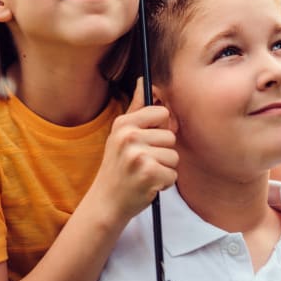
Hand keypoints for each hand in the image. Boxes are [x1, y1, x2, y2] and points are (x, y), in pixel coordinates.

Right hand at [89, 78, 177, 222]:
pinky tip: (148, 185)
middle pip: (170, 136)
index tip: (149, 140)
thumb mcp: (121, 134)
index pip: (162, 112)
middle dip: (162, 152)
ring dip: (164, 169)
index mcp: (123, 123)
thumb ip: (136, 108)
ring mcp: (138, 155)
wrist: (106, 202)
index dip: (160, 128)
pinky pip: (173, 175)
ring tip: (145, 173)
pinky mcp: (148, 174)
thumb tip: (143, 79)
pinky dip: (164, 183)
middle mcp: (129, 136)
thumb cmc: (118, 167)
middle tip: (143, 162)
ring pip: (174, 156)